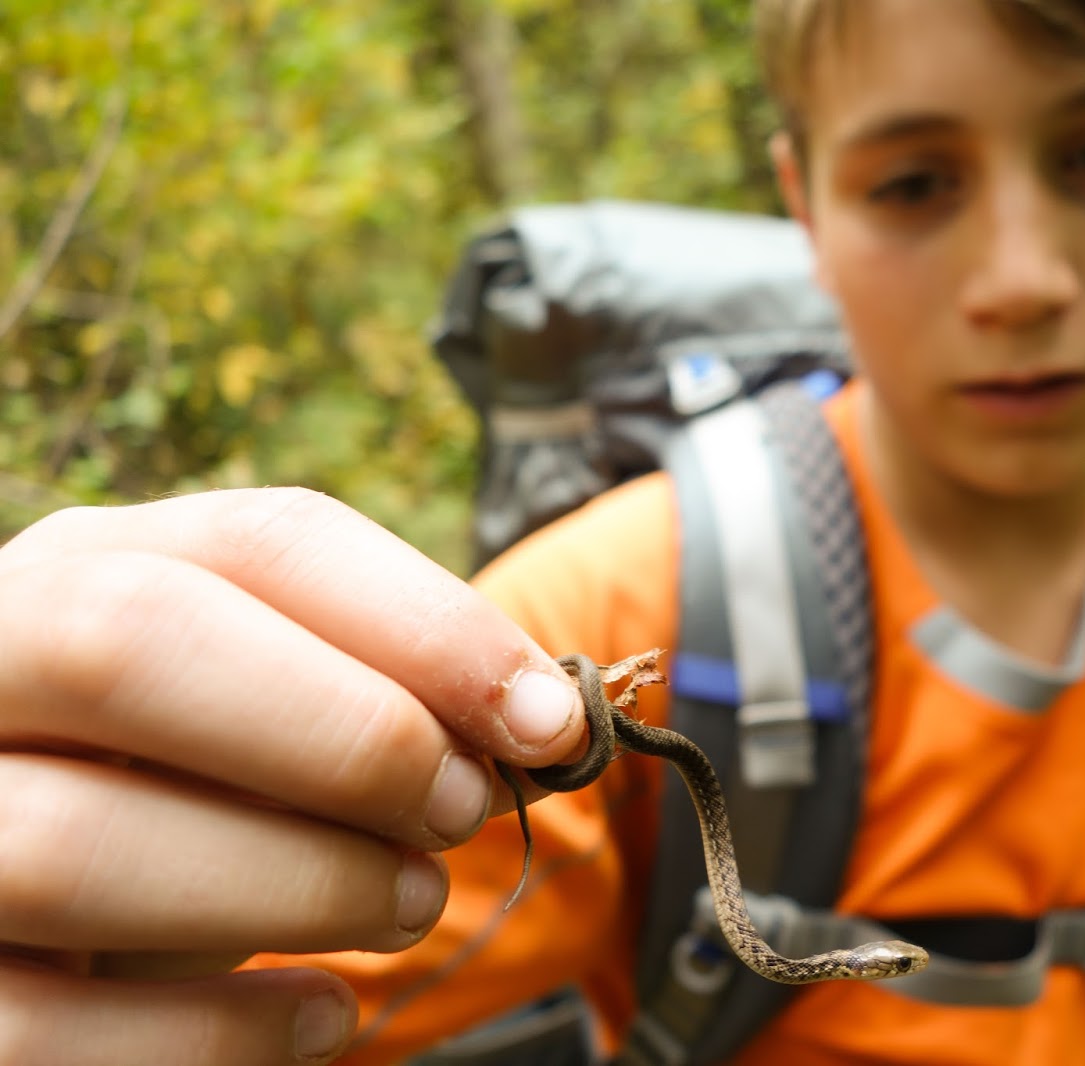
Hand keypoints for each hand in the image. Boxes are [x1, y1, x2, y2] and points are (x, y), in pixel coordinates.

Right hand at [0, 488, 586, 1064]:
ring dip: (298, 884)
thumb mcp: (250, 712)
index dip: (426, 622)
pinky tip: (321, 1019)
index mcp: (71, 574)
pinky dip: (217, 1034)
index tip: (550, 718)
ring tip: (406, 906)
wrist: (29, 903)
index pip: (257, 541)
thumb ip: (359, 688)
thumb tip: (535, 719)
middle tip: (464, 813)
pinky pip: (44, 1027)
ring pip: (76, 842)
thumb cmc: (167, 791)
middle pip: (132, 639)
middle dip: (346, 734)